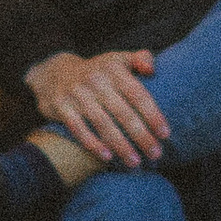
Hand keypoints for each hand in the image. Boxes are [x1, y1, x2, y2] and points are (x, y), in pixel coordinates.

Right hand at [25, 46, 168, 167]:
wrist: (55, 72)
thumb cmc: (98, 71)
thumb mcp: (118, 59)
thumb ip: (140, 58)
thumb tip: (152, 68)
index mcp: (113, 67)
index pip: (137, 93)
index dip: (152, 114)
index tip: (165, 134)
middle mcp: (95, 80)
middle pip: (122, 112)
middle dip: (141, 136)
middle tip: (156, 154)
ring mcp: (77, 93)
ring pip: (102, 123)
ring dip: (120, 145)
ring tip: (135, 162)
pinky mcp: (61, 106)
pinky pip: (78, 128)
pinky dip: (92, 143)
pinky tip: (107, 157)